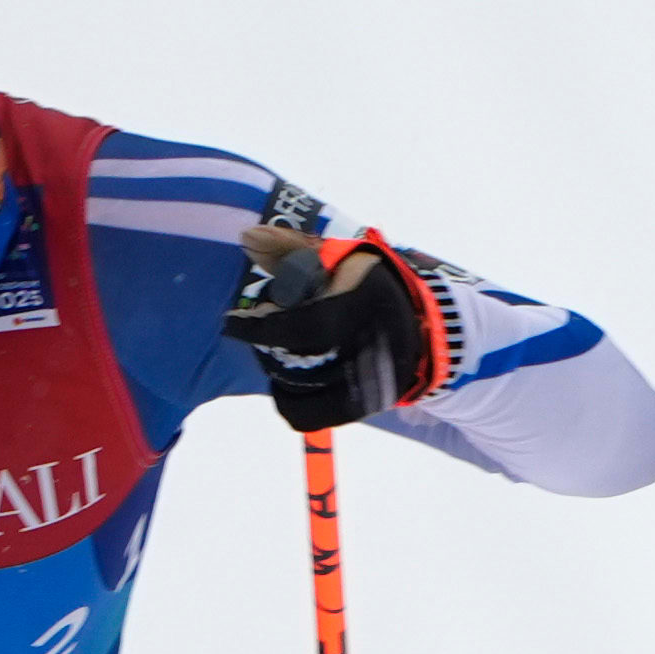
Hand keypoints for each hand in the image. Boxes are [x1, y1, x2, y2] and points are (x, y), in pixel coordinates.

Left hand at [221, 222, 444, 429]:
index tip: (232, 322)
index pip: (307, 323)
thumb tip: (247, 238)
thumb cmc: (365, 282)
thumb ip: (290, 248)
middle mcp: (377, 340)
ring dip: (276, 368)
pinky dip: (287, 402)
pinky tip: (281, 383)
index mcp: (368, 296)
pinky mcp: (371, 403)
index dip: (264, 328)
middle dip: (269, 342)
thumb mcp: (335, 256)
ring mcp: (376, 376)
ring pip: (304, 386)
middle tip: (254, 328)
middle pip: (303, 355)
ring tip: (271, 350)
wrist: (422, 322)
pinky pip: (313, 416)